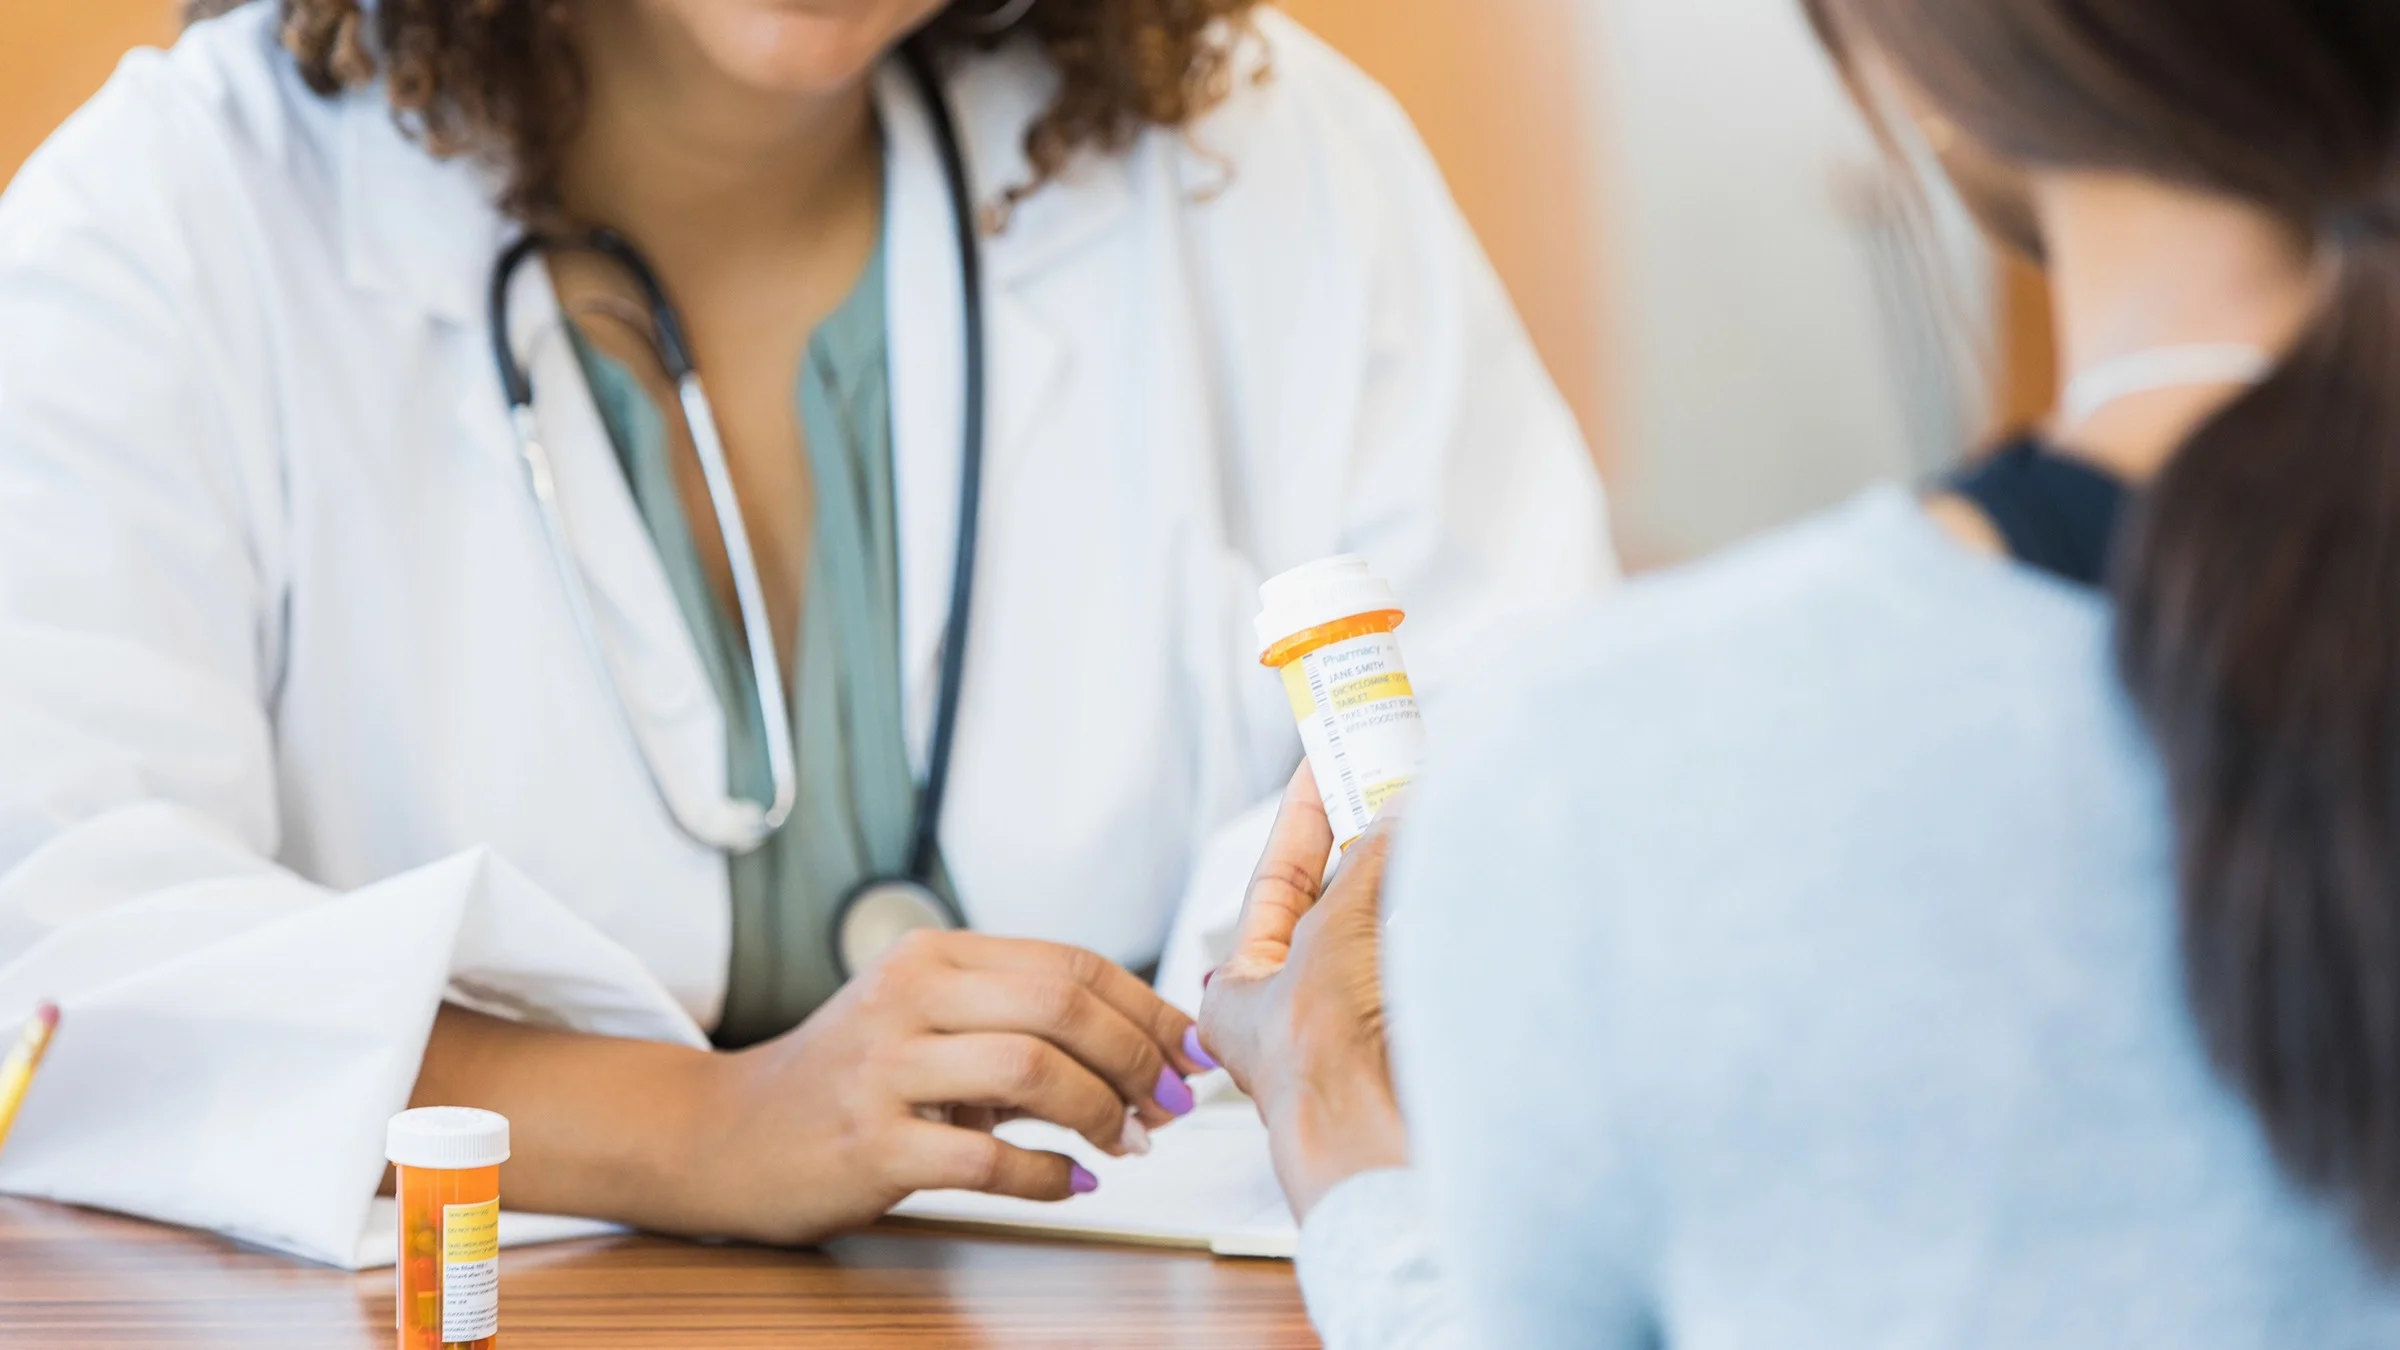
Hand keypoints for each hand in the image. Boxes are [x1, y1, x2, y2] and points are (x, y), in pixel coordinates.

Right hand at [681, 931, 1209, 1244]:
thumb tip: (1143, 1049)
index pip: (1072, 964)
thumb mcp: (925, 1020)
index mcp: (934, 956)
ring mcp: (885, 1069)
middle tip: (1169, 1105)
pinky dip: (1047, 1176)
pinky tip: (1070, 1184)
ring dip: (1102, 1113)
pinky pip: (986, 1159)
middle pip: (1064, 1006)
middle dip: (1139, 1058)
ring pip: (1034, 1069)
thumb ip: (1015, 1020)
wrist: (725, 1134)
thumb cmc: (845, 1079)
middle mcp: (908, 996)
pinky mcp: (870, 1144)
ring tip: (1125, 1144)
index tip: (1188, 1052)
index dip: (1147, 1009)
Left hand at [1198, 766, 1409, 1219]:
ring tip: (1427, 816)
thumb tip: (1398, 810)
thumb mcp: (1330, 934)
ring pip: (1384, 925)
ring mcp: (1356, 1022)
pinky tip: (1454, 876)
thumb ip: (1367, 865)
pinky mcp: (1409, 1032)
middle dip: (1367, 841)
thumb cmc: (1319, 1062)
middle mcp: (1297, 1008)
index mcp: (1244, 991)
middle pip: (1336, 899)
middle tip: (1390, 777)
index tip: (1324, 761)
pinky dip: (1435, 915)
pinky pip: (1421, 954)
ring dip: (1406, 875)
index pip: (1277, 879)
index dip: (1303, 816)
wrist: (1375, 1136)